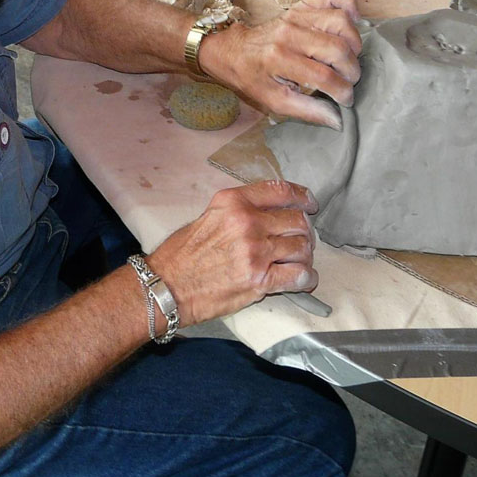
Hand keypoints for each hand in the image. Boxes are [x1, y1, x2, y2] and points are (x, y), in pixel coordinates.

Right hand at [147, 180, 318, 325]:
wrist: (166, 287)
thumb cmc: (182, 254)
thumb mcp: (208, 216)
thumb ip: (239, 211)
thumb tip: (268, 214)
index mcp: (233, 202)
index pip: (280, 190)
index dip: (301, 196)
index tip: (309, 203)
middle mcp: (247, 222)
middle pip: (296, 221)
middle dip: (303, 232)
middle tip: (300, 241)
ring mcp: (255, 251)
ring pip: (302, 248)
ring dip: (304, 256)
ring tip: (299, 261)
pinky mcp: (259, 280)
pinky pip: (298, 276)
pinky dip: (306, 278)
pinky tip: (303, 279)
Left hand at [200, 0, 361, 128]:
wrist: (233, 51)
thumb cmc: (253, 78)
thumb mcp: (274, 101)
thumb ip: (308, 111)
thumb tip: (338, 121)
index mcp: (279, 59)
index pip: (324, 76)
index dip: (343, 92)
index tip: (346, 100)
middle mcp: (290, 34)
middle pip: (337, 49)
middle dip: (351, 70)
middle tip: (348, 81)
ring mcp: (297, 16)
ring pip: (340, 22)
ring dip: (353, 43)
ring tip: (348, 58)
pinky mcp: (302, 6)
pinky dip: (348, 5)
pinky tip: (351, 23)